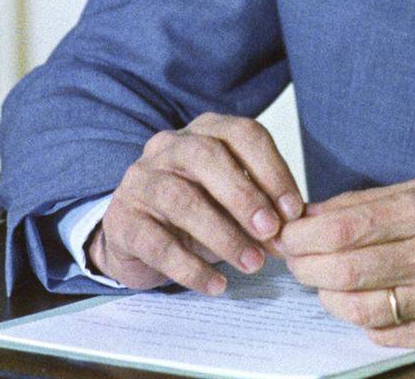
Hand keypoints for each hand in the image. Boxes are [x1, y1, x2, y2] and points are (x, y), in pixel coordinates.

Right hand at [87, 112, 303, 294]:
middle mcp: (170, 146)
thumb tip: (292, 229)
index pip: (244, 134)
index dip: (272, 170)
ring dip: (223, 235)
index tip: (293, 209)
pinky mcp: (121, 220)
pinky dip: (191, 267)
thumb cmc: (198, 212)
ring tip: (252, 263)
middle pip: (208, 157)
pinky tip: (216, 283)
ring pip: (181, 199)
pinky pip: (157, 243)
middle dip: (245, 196)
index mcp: (206, 131)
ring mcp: (140, 180)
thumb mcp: (232, 202)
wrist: (138, 239)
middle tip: (271, 231)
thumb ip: (261, 207)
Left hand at [280, 179, 414, 348]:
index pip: (348, 226)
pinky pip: (390, 333)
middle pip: (348, 268)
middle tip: (293, 262)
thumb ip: (373, 203)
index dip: (306, 234)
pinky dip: (363, 321)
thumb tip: (314, 214)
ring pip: (362, 307)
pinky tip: (359, 304)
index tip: (287, 235)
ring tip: (322, 286)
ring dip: (328, 298)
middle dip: (307, 267)